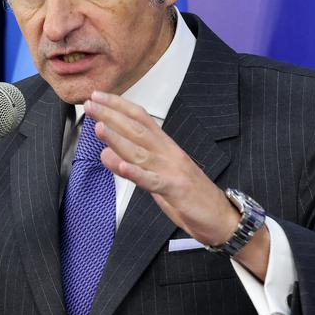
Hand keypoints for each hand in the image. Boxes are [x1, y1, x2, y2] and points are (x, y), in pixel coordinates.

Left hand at [85, 91, 268, 277]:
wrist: (223, 218)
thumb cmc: (191, 196)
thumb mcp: (159, 176)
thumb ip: (135, 164)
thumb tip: (108, 153)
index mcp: (166, 147)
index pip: (141, 119)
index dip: (119, 106)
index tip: (98, 96)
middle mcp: (168, 153)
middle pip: (137, 130)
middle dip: (112, 115)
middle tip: (91, 104)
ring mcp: (172, 171)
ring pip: (140, 152)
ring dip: (118, 139)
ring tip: (99, 127)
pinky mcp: (175, 190)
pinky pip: (151, 180)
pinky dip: (134, 172)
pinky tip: (119, 164)